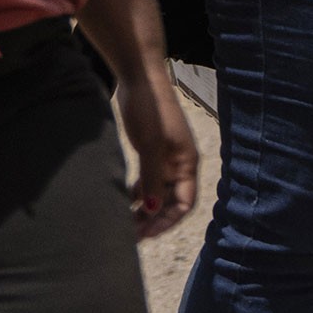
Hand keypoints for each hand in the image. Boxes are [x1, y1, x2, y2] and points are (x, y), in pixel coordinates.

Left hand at [116, 71, 199, 237]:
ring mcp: (165, 157)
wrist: (139, 78)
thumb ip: (151, 179)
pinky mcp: (151, 149)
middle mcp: (180, 163)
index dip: (167, 221)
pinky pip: (149, 179)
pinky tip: (126, 199)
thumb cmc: (149, 109)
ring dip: (145, 207)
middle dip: (154, 218)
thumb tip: (151, 210)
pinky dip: (139, 191)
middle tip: (132, 233)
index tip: (146, 232)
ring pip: (158, 191)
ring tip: (126, 221)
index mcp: (187, 163)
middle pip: (171, 201)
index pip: (184, 203)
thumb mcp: (150, 146)